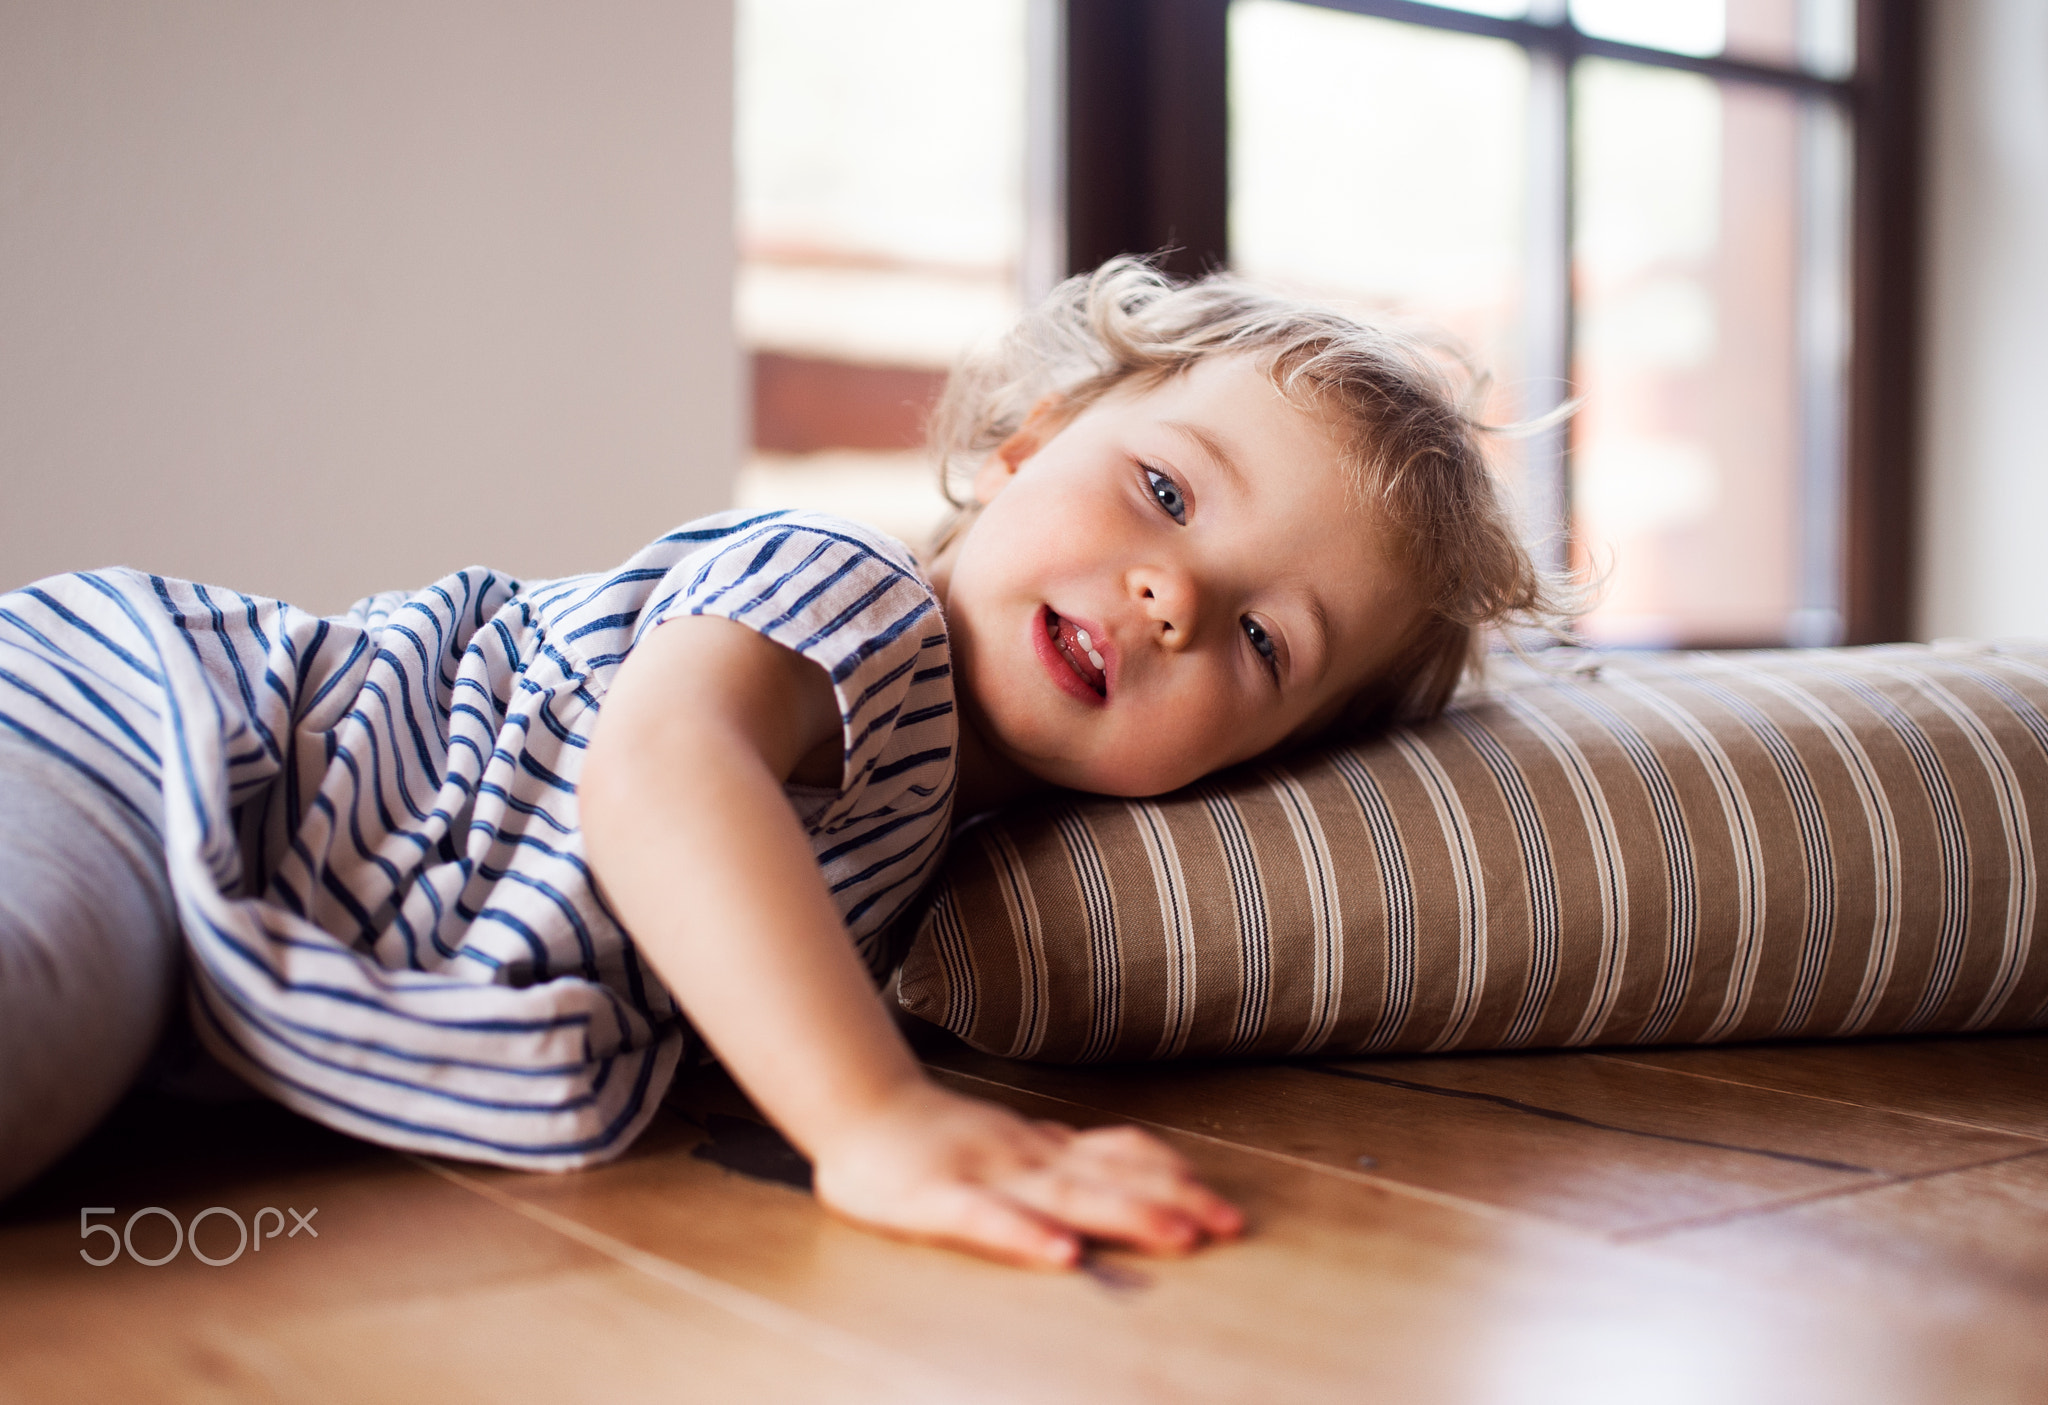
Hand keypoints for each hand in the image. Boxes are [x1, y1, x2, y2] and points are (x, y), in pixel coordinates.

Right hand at [808, 1078, 1243, 1268]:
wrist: (858, 1109)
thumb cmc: (938, 1140)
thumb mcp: (1013, 1144)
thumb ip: (1067, 1156)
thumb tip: (1138, 1166)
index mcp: (1043, 1147)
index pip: (1119, 1155)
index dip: (1173, 1175)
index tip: (1224, 1202)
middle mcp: (1025, 1155)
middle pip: (1110, 1177)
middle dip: (1174, 1200)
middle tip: (1229, 1224)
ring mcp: (983, 1172)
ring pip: (1064, 1194)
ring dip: (1126, 1213)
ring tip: (1179, 1236)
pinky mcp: (934, 1197)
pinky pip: (985, 1219)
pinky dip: (1025, 1235)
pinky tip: (1061, 1255)